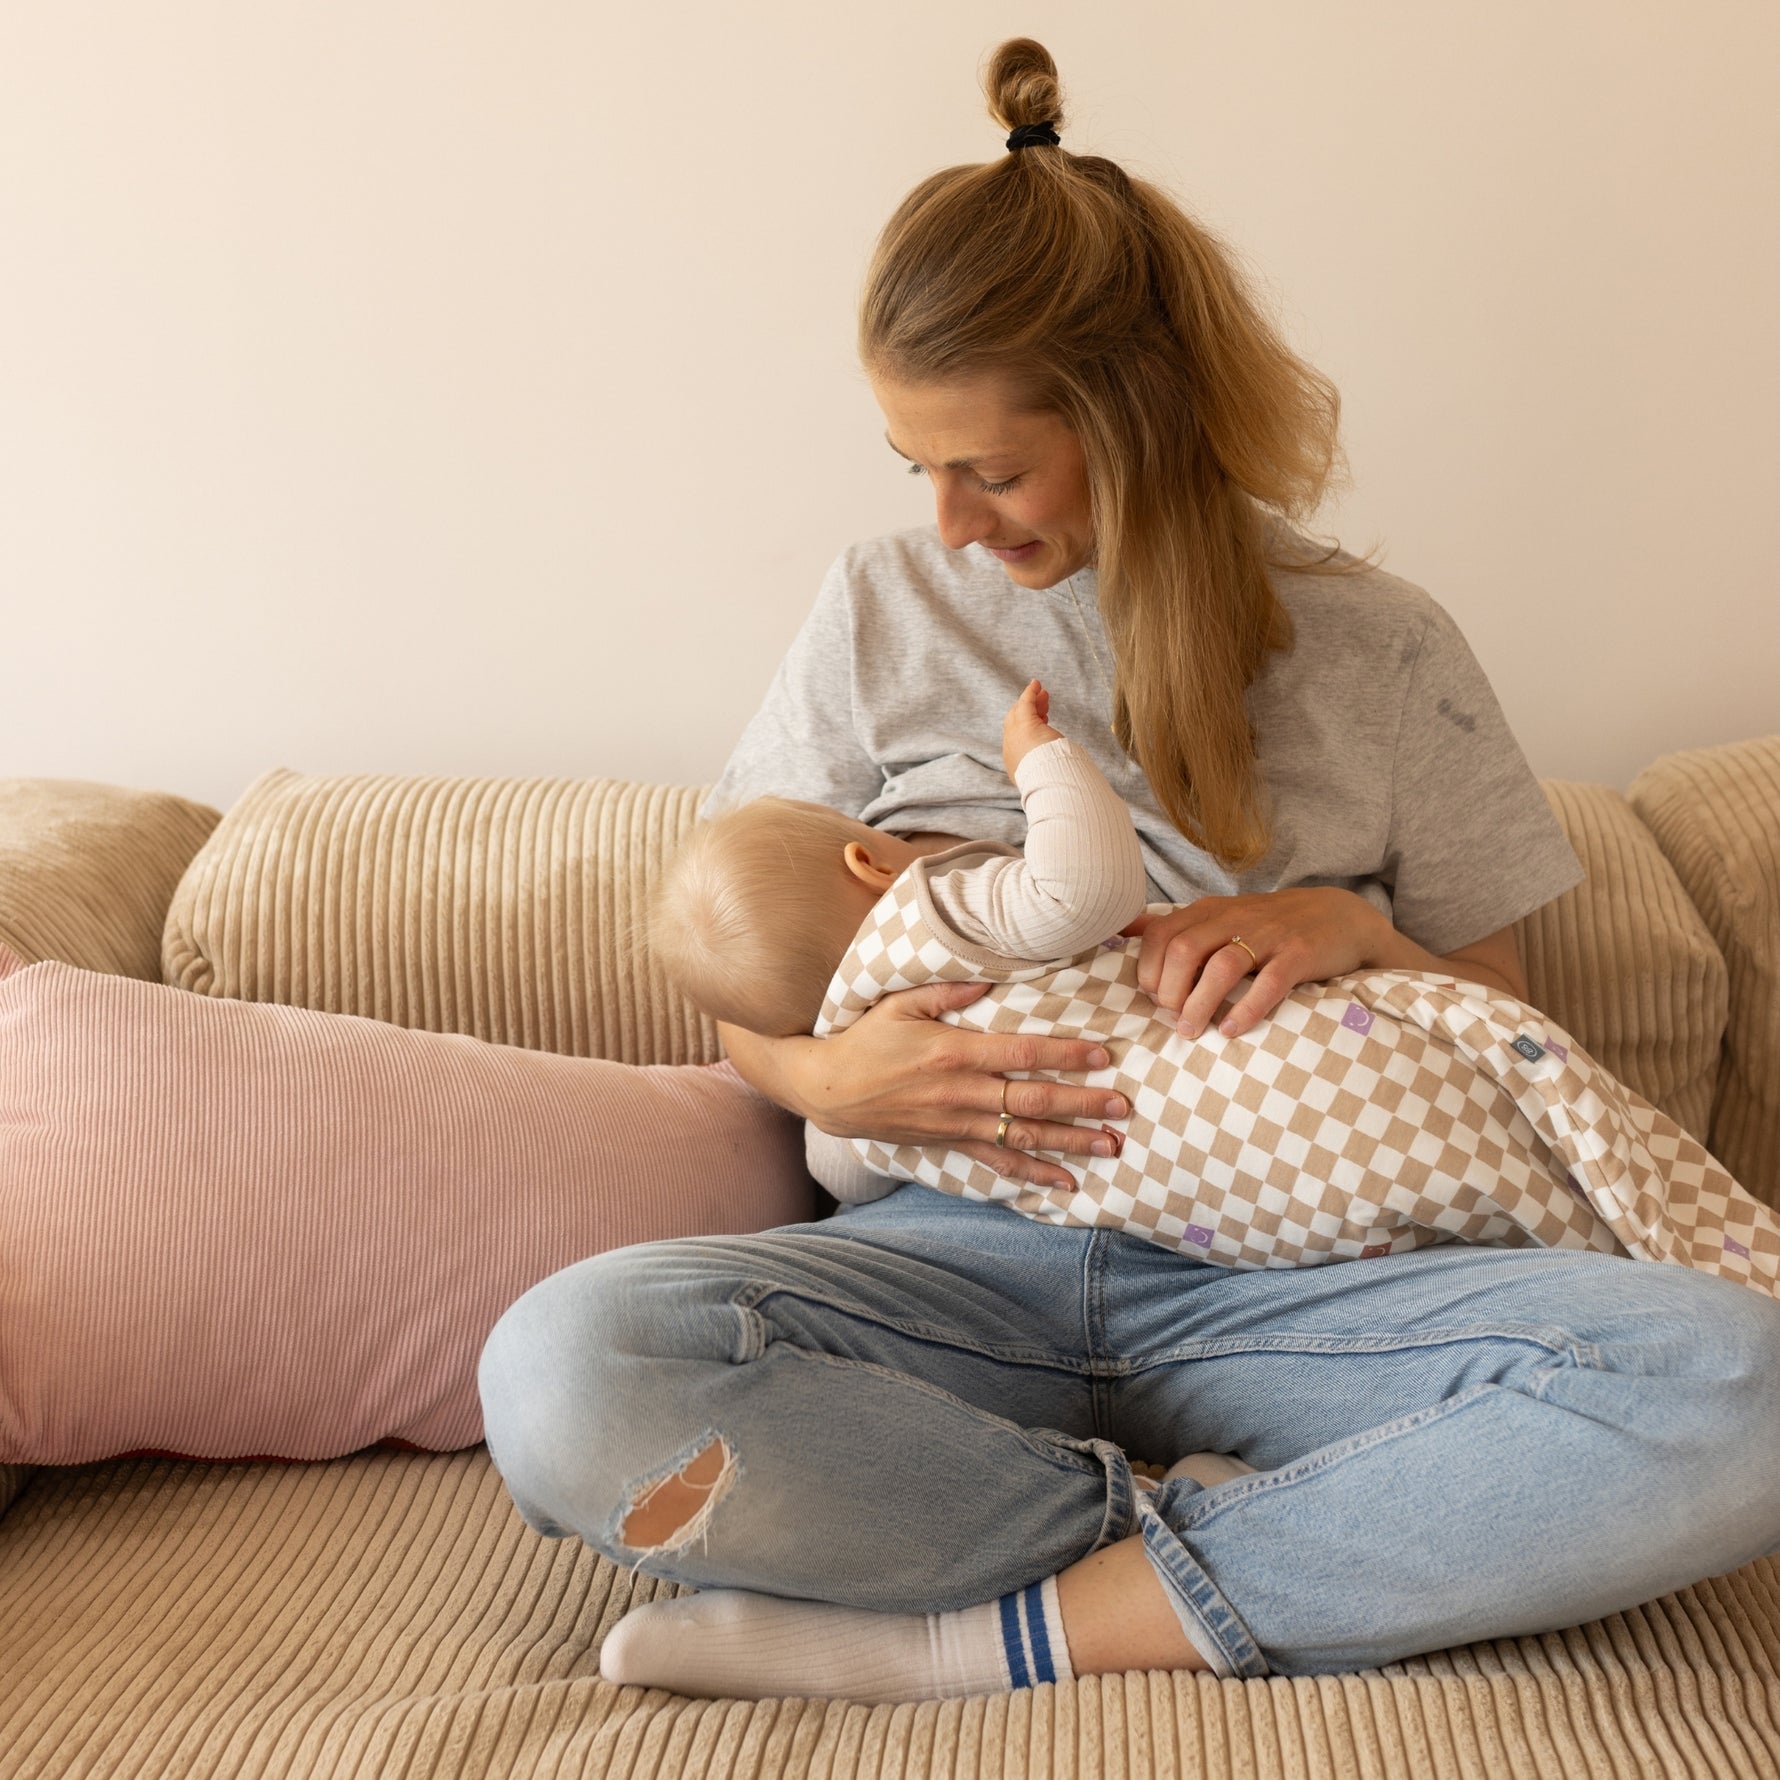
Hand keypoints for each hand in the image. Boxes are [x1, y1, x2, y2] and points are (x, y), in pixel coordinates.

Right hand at [801, 979, 1128, 1191]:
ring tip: (1111, 1145)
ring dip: (1070, 1141)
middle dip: (1082, 1104)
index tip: (1103, 1056)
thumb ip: (948, 988)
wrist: (830, 1090)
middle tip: (1123, 1106)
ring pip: (1024, 1135)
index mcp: (953, 1052)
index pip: (1021, 1053)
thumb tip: (992, 972)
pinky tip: (1067, 1181)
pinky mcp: (952, 1143)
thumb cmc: (867, 1039)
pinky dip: (1034, 1174)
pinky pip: (999, 1163)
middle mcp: (961, 1092)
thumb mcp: (900, 1002)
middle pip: (1033, 1099)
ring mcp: (958, 1123)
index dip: (1064, 1055)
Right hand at [1002, 678, 1062, 779]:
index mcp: (1017, 765)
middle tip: (1043, 704)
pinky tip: (1035, 684)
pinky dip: (1030, 693)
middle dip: (1030, 713)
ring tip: (1043, 693)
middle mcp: (1011, 750)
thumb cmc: (1054, 778)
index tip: (1044, 722)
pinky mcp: (1023, 721)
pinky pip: (1025, 703)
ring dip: (1032, 702)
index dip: (1031, 729)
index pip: (1019, 742)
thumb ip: (1057, 768)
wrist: (1047, 777)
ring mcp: (1014, 735)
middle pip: (1017, 725)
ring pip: (1020, 713)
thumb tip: (1071, 771)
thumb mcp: (1054, 773)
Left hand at [1123, 888, 1383, 1040]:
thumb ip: (1175, 925)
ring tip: (1191, 1032)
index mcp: (1211, 911)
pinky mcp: (1300, 955)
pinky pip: (1270, 983)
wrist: (1340, 917)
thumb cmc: (1269, 925)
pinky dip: (1248, 1008)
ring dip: (1200, 1003)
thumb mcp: (1220, 916)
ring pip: (1223, 966)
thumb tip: (1122, 928)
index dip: (1150, 969)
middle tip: (1172, 1018)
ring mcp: (1269, 935)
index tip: (1154, 998)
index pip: (1163, 934)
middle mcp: (1236, 918)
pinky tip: (1233, 1031)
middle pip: (1185, 948)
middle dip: (1170, 989)